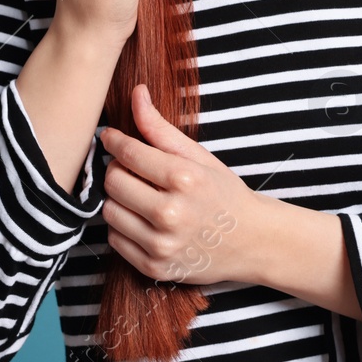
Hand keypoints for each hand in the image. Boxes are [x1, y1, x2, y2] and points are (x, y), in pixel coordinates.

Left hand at [98, 83, 264, 285]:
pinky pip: (115, 240)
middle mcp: (172, 214)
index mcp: (185, 179)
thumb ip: (161, 128)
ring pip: (109, 212)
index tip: (111, 137)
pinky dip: (123, 227)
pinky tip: (145, 220)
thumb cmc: (223, 193)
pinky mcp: (154, 267)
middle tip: (134, 169)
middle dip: (118, 170)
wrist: (252, 241)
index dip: (115, 141)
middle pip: (113, 182)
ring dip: (119, 199)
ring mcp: (161, 244)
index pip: (129, 154)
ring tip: (141, 196)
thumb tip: (136, 94)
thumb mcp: (199, 156)